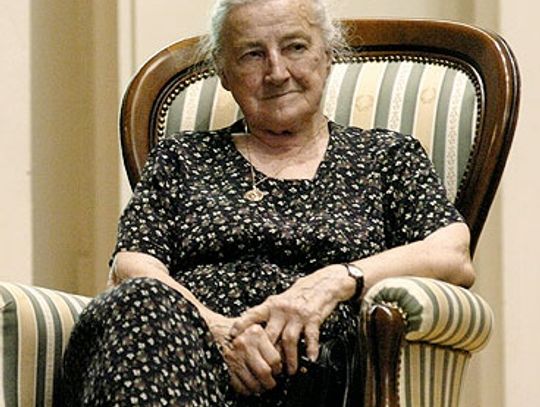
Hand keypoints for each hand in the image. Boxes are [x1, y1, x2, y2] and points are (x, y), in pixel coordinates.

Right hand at [208, 316, 281, 395]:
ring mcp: (234, 357)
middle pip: (264, 372)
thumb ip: (272, 340)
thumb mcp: (259, 328)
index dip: (278, 368)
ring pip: (252, 382)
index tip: (278, 370)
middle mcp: (245, 344)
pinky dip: (246, 390)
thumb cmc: (243, 331)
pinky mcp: (225, 367)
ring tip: (262, 385)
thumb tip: (287, 358)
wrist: (218, 330)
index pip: (274, 358)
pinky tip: (250, 386)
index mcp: (256, 333)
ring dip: (259, 388)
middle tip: (272, 382)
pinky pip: (239, 385)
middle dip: (270, 382)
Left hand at [230, 265, 353, 374]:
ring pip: (288, 340)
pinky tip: (310, 359)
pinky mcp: (312, 318)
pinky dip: (310, 349)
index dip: (242, 324)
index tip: (232, 335)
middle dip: (266, 353)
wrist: (322, 284)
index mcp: (272, 304)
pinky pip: (310, 337)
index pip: (253, 314)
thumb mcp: (280, 301)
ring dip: (289, 358)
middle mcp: (282, 309)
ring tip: (289, 371)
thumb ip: (269, 313)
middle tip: (266, 369)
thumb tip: (254, 330)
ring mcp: (297, 314)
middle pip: (269, 334)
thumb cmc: (299, 295)